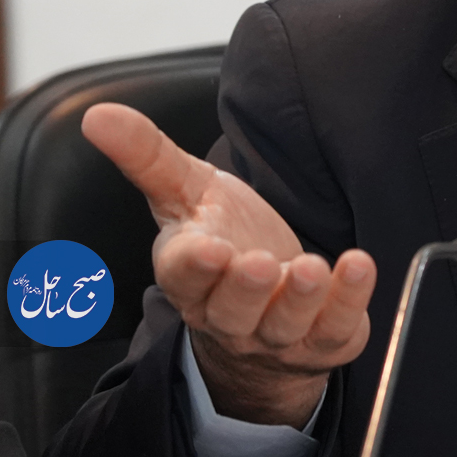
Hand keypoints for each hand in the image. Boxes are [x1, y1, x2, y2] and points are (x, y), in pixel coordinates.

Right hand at [83, 103, 376, 426]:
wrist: (266, 299)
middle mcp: (229, 314)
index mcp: (190, 275)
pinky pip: (335, 328)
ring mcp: (276, 334)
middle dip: (246, 288)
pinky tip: (359, 267)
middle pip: (232, 310)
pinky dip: (350, 302)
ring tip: (312, 267)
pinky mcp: (322, 340)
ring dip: (300, 299)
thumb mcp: (184, 191)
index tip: (208, 248)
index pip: (183, 276)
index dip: (194, 266)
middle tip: (260, 262)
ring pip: (284, 325)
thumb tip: (98, 115)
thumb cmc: (221, 237)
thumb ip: (146, 154)